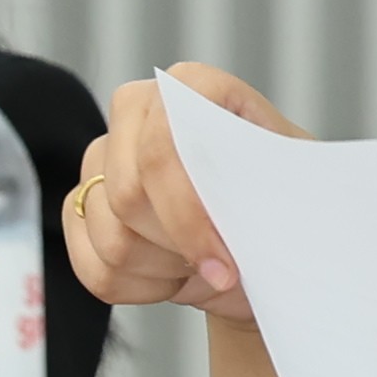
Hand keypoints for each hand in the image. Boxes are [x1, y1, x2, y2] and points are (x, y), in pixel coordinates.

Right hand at [77, 62, 297, 323]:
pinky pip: (92, 265)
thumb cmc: (285, 206)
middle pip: (128, 197)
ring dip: (165, 270)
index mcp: (193, 88)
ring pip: (111, 237)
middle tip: (225, 267)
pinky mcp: (81, 204)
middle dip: (180, 247)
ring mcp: (102, 157)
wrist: (265, 245)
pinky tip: (173, 277)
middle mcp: (138, 111)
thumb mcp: (294, 190)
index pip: (162, 150)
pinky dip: (139, 288)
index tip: (225, 265)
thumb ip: (267, 184)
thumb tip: (244, 205)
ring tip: (203, 262)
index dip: (188, 215)